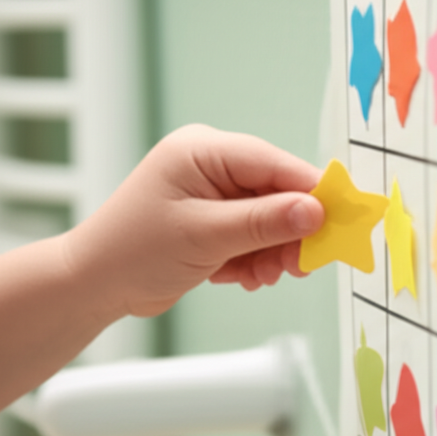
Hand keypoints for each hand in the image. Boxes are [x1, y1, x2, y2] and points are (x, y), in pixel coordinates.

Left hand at [64, 124, 324, 317]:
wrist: (93, 285)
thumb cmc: (132, 251)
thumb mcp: (205, 236)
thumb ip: (264, 222)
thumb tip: (316, 211)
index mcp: (204, 150)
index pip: (275, 164)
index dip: (313, 191)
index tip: (343, 217)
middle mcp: (211, 165)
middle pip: (277, 192)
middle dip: (291, 231)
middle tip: (303, 264)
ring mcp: (213, 193)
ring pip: (270, 219)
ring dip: (273, 251)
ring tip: (264, 276)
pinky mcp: (214, 220)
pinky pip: (254, 235)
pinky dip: (256, 259)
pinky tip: (246, 278)